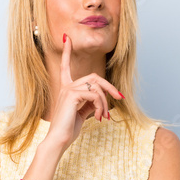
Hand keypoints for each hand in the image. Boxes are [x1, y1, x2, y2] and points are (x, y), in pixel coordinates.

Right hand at [45, 34, 121, 149]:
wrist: (59, 140)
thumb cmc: (69, 129)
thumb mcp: (82, 114)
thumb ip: (90, 103)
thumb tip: (102, 99)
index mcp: (66, 88)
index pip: (65, 66)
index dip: (66, 52)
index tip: (66, 38)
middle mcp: (66, 86)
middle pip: (94, 77)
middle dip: (109, 86)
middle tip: (119, 98)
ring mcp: (68, 90)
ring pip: (96, 87)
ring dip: (105, 102)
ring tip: (104, 116)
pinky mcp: (72, 96)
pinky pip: (95, 95)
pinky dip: (101, 106)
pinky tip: (98, 118)